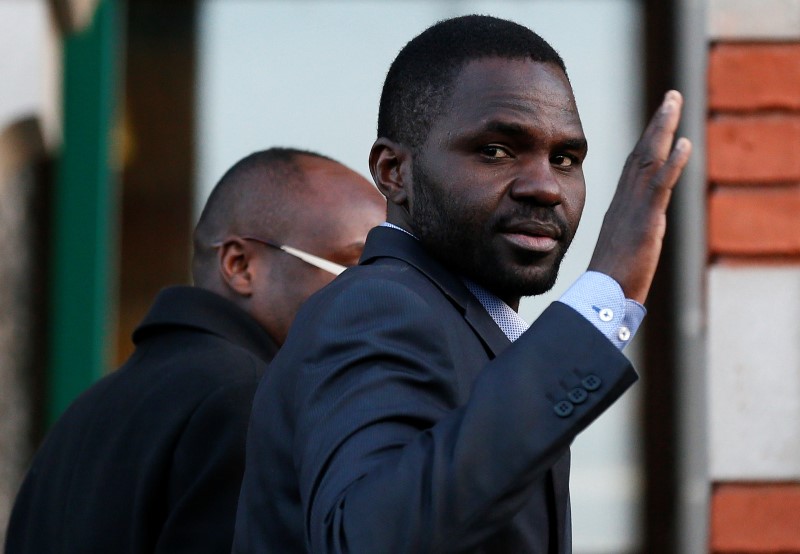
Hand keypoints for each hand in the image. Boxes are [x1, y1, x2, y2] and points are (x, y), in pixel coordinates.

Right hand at [588, 90, 691, 303]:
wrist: (602, 296)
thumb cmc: (610, 280)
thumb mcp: (621, 250)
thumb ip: (627, 236)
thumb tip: (630, 237)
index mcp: (620, 207)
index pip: (635, 166)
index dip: (648, 140)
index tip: (659, 118)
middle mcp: (625, 201)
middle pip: (642, 153)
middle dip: (658, 123)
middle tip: (672, 96)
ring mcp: (634, 209)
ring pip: (649, 160)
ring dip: (663, 129)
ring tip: (675, 102)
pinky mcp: (645, 221)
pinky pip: (659, 186)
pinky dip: (672, 163)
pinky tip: (684, 143)